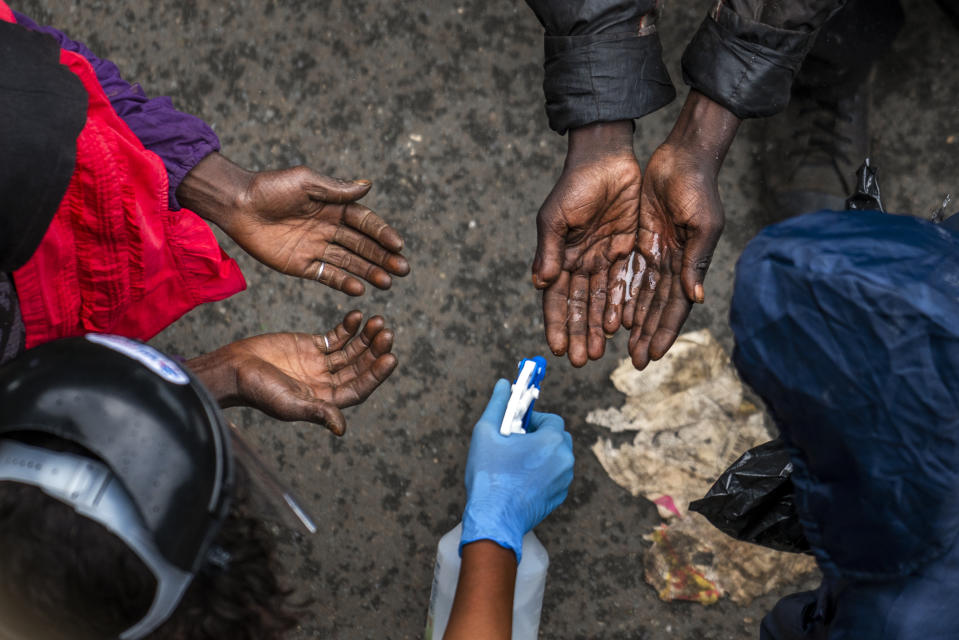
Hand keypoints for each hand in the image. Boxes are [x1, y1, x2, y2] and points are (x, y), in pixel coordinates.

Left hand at [177, 154, 409, 294]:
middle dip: (383, 257)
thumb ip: (336, 190)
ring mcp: (316, 248)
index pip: (365, 223)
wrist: (236, 205)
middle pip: (362, 246)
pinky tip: (359, 289)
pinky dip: (343, 283)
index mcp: (334, 207)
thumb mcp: (306, 182)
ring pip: (349, 263)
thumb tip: (368, 186)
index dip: (382, 233)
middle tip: (403, 270)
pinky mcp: (301, 265)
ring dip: (369, 272)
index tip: (398, 245)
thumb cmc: (270, 187)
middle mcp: (329, 229)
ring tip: (387, 283)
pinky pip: (326, 275)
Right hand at [186, 311, 395, 433]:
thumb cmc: (258, 391)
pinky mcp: (311, 345)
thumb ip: (317, 412)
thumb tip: (342, 428)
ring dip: (366, 337)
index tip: (390, 357)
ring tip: (378, 321)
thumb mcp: (289, 404)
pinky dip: (348, 326)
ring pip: (351, 349)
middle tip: (387, 333)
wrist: (234, 369)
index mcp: (326, 400)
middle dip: (374, 351)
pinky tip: (358, 315)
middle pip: (359, 366)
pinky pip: (336, 336)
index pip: (359, 388)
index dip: (376, 375)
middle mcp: (327, 383)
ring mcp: (320, 363)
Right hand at [460, 379, 573, 561]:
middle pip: (558, 437)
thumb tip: (503, 385)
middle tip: (515, 445)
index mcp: (552, 440)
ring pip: (557, 458)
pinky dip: (543, 474)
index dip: (533, 421)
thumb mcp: (486, 433)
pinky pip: (555, 477)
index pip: (551, 419)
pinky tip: (520, 481)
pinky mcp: (559, 497)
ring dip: (541, 455)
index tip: (515, 428)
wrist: (494, 519)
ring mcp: (564, 481)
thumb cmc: (489, 475)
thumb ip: (498, 405)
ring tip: (515, 463)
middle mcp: (565, 460)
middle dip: (539, 437)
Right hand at [534, 121, 640, 366]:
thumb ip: (549, 250)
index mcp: (559, 257)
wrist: (608, 159)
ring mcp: (603, 259)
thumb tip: (540, 282)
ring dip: (598, 326)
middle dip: (578, 333)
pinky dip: (621, 305)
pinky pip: (623, 284)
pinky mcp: (626, 251)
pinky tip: (622, 326)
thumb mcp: (556, 217)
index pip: (555, 298)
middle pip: (578, 306)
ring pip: (601, 301)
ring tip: (599, 351)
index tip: (556, 349)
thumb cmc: (575, 186)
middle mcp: (580, 263)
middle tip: (580, 361)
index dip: (555, 323)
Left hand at [626, 91, 740, 369]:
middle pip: (653, 307)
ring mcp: (653, 253)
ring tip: (615, 344)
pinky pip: (624, 272)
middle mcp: (670, 264)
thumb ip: (695, 262)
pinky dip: (618, 294)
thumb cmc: (698, 188)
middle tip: (632, 361)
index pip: (674, 306)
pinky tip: (608, 314)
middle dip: (644, 334)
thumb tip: (694, 298)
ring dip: (628, 320)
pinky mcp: (636, 240)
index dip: (663, 331)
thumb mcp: (701, 225)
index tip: (652, 355)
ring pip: (637, 294)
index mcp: (688, 264)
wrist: (682, 156)